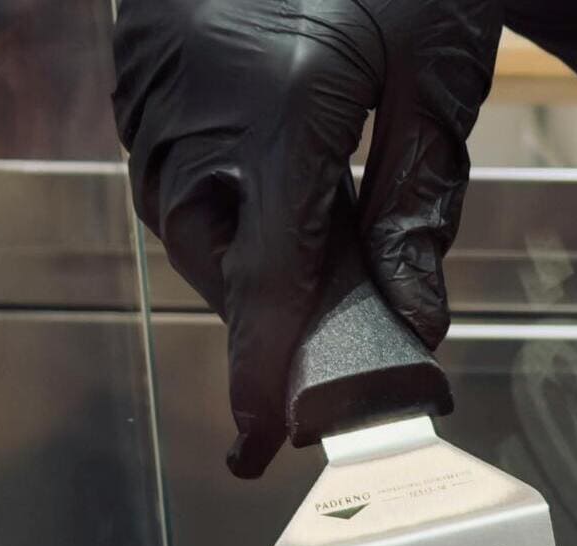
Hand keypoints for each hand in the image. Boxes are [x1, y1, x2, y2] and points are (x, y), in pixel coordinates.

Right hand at [114, 0, 498, 477]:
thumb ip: (422, 201)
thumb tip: (414, 316)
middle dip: (275, 312)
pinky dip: (226, 204)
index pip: (265, 280)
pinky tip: (282, 192)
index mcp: (279, 107)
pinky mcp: (139, 72)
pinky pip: (176, 173)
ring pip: (190, 226)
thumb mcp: (436, 74)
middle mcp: (195, 106)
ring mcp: (153, 87)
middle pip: (222, 264)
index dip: (265, 372)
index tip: (260, 443)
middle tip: (340, 337)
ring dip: (251, 258)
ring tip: (321, 253)